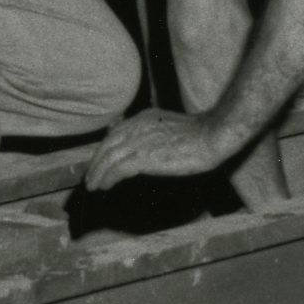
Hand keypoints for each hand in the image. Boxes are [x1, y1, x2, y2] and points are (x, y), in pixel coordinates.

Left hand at [89, 105, 246, 196]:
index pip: (116, 133)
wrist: (213, 135)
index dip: (105, 148)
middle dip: (96, 161)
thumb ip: (155, 134)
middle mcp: (138, 126)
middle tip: (90, 176)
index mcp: (145, 117)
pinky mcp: (145, 156)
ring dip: (98, 172)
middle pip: (108, 144)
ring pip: (109, 157)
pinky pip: (118, 168)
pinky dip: (108, 177)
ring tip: (93, 185)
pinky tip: (105, 186)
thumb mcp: (171, 128)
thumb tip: (147, 150)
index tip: (99, 161)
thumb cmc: (201, 135)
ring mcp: (141, 141)